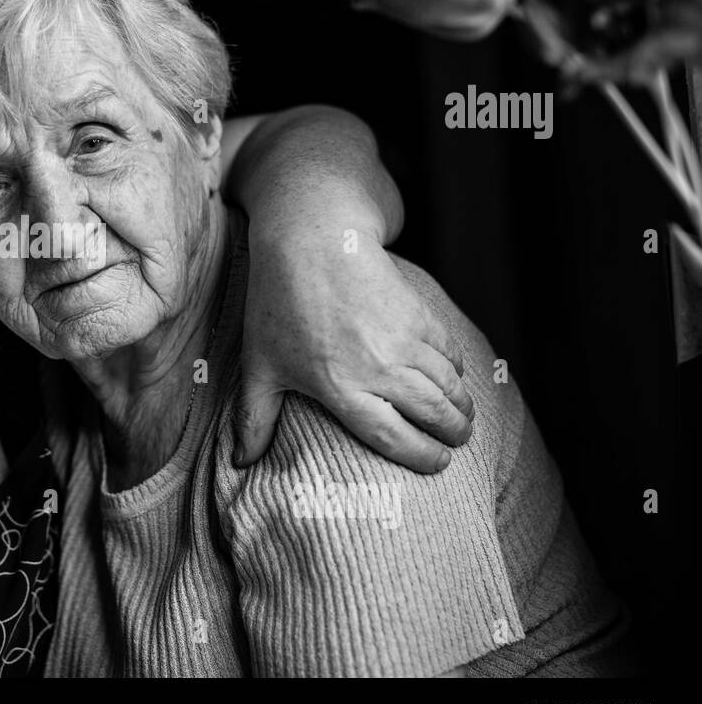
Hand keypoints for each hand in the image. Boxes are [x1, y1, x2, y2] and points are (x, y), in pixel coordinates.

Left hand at [235, 221, 473, 472]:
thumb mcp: (259, 363)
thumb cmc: (277, 303)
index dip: (422, 457)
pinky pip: (448, 350)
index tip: (438, 466)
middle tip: (457, 442)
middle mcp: (379, 368)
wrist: (311, 238)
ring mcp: (403, 339)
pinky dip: (457, 368)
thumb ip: (254, 417)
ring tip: (462, 418)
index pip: (394, 437)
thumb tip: (240, 462)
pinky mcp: (418, 312)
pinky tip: (455, 376)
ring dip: (461, 405)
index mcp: (340, 387)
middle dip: (453, 433)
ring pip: (448, 383)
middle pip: (432, 412)